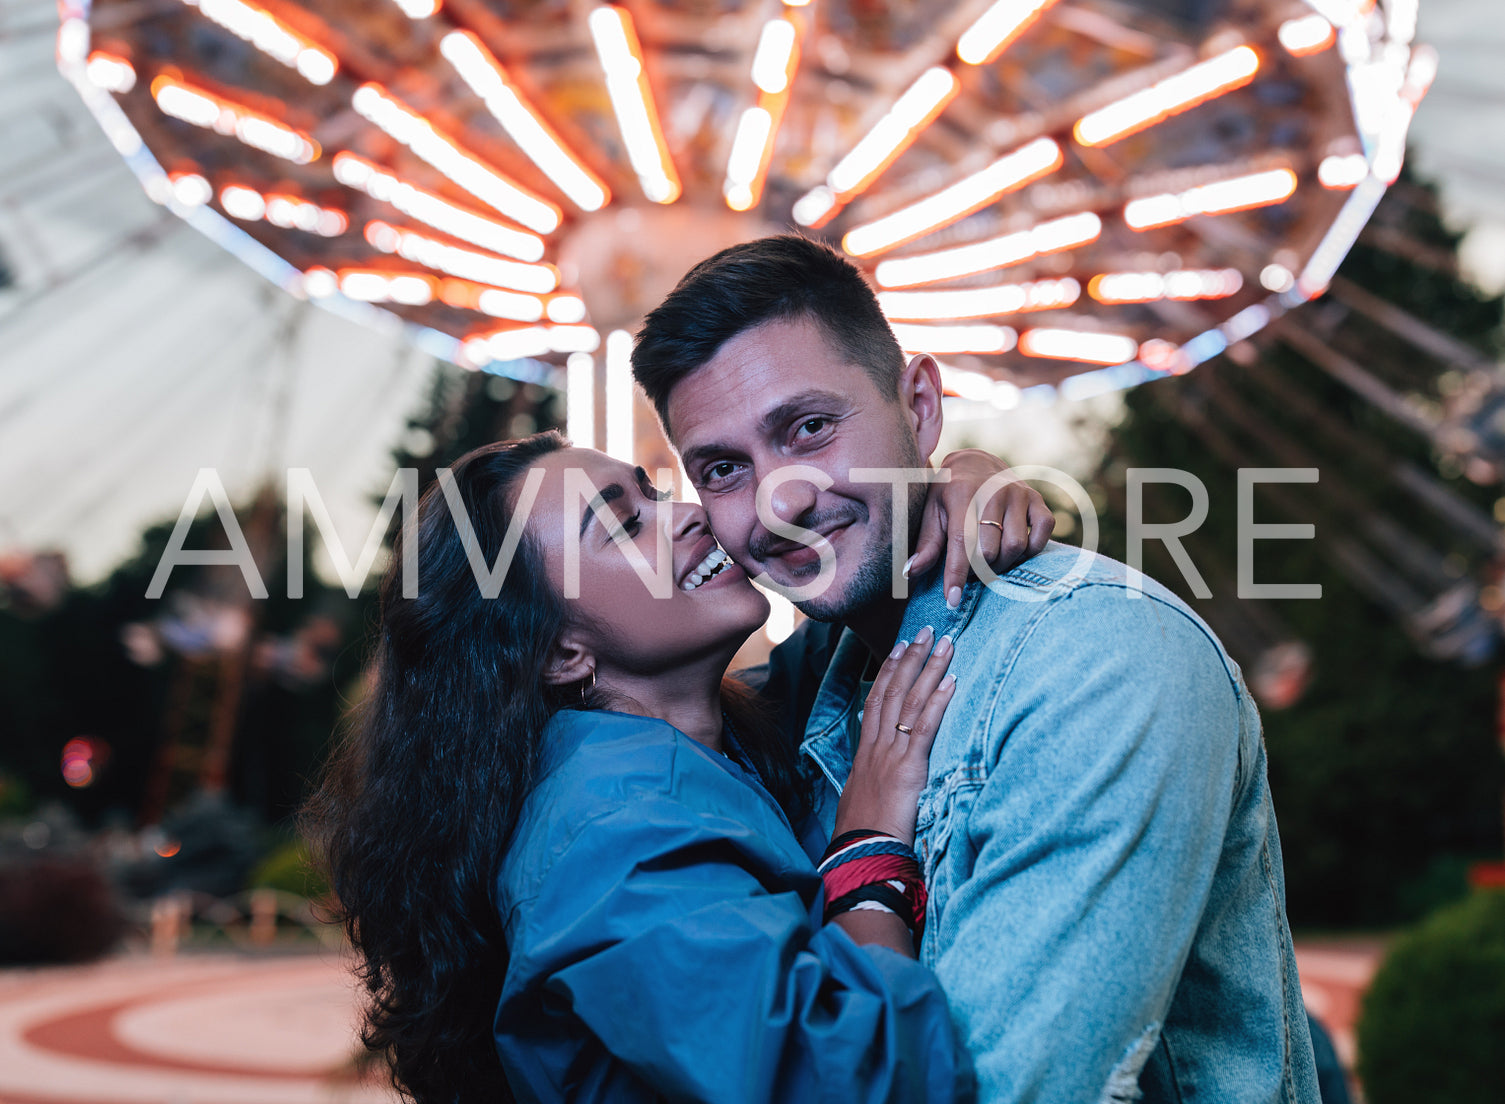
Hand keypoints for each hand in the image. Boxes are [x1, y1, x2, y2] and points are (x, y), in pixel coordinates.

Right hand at [833, 627, 956, 846]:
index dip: (889, 671)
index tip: (901, 647)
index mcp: (867, 752)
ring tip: (945, 643)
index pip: (877, 700)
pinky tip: (951, 680)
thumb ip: (873, 779)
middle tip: (926, 630)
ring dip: (929, 668)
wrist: (861, 852)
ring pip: (910, 701)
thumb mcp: (863, 799)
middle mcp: (877, 746)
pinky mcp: (909, 767)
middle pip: (894, 691)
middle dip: (912, 658)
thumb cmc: (863, 833)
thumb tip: (879, 774)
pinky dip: (939, 701)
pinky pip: (925, 727)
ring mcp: (891, 754)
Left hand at [908, 449, 1055, 608]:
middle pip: (990, 550)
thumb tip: (910, 573)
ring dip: (1003, 562)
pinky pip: (1042, 535)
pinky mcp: (1037, 500)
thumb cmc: (948, 494)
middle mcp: (993, 490)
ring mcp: (1019, 494)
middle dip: (979, 569)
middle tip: (972, 568)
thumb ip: (926, 543)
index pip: (961, 542)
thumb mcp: (931, 512)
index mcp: (962, 492)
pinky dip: (1030, 549)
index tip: (952, 600)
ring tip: (990, 558)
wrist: (976, 462)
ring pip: (1016, 546)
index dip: (956, 574)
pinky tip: (1013, 547)